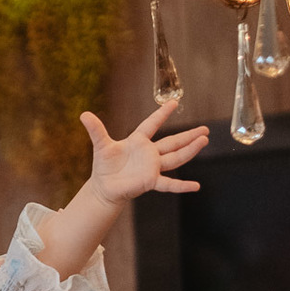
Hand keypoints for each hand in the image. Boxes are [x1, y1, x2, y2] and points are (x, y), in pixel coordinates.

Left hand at [80, 100, 207, 205]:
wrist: (104, 188)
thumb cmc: (104, 166)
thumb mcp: (101, 146)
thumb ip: (96, 130)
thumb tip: (83, 113)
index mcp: (138, 141)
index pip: (152, 124)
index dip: (161, 114)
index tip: (173, 102)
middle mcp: (149, 154)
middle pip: (172, 142)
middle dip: (188, 135)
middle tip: (206, 129)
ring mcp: (152, 168)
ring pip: (175, 158)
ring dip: (189, 151)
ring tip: (204, 141)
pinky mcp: (150, 182)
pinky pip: (168, 184)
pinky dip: (181, 186)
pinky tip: (195, 186)